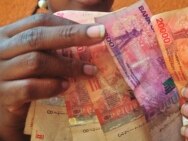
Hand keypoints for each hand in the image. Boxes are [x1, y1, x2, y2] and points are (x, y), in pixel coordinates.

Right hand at [0, 14, 103, 140]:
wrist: (1, 106)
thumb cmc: (20, 76)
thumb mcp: (29, 55)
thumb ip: (49, 47)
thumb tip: (87, 40)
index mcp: (9, 35)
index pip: (39, 22)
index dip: (67, 24)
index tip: (93, 29)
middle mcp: (1, 49)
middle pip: (38, 37)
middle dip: (73, 35)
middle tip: (100, 35)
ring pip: (36, 62)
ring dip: (67, 66)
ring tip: (89, 70)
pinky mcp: (3, 94)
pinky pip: (29, 88)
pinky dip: (51, 86)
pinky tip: (66, 87)